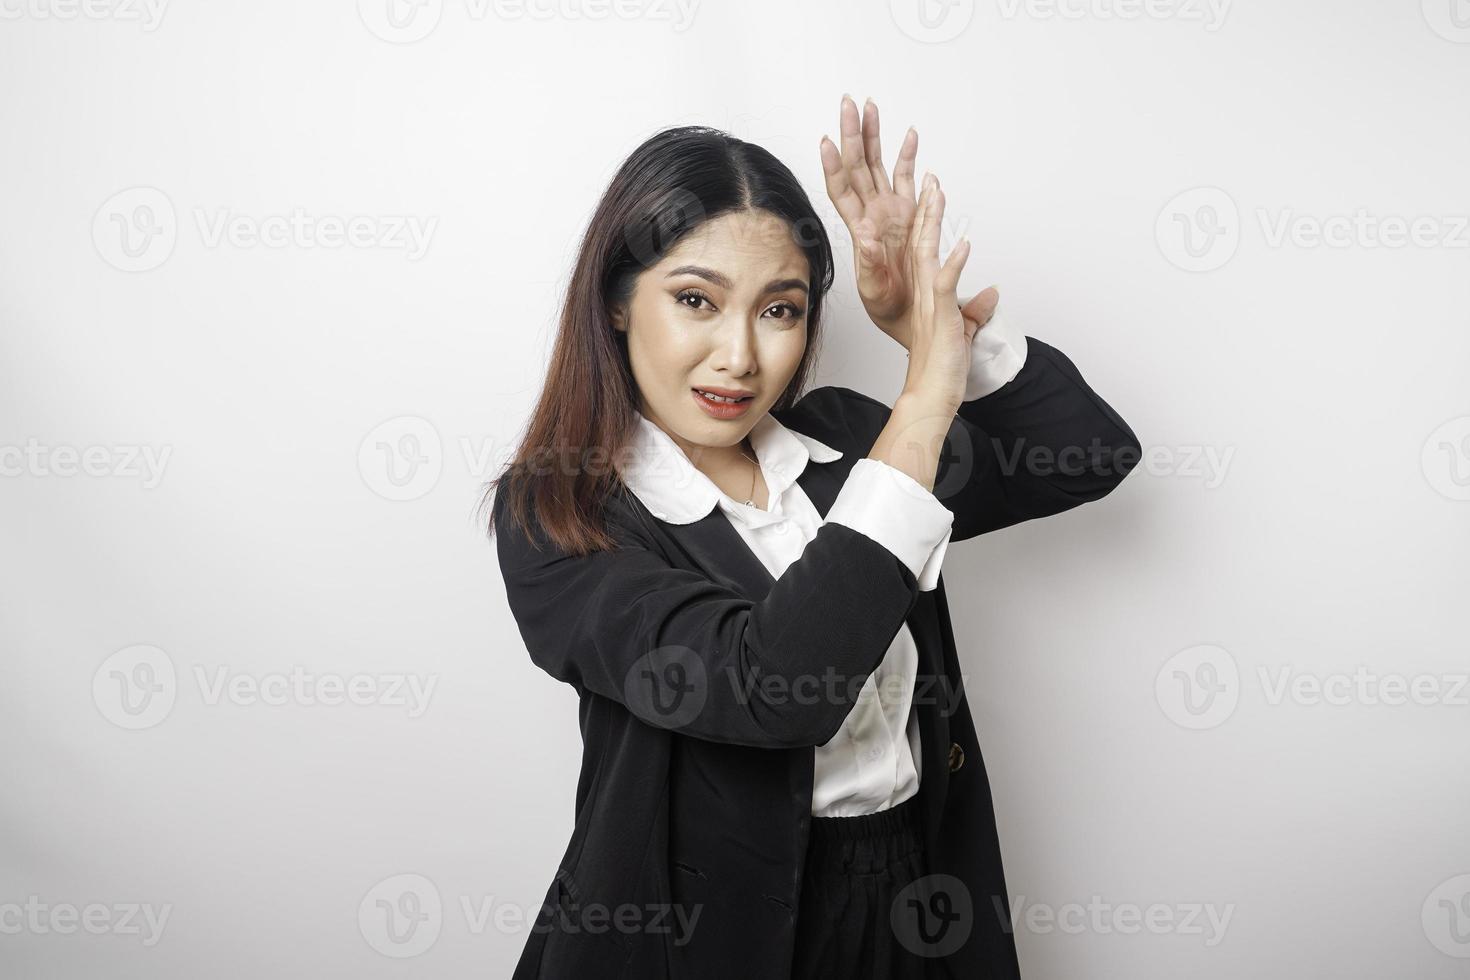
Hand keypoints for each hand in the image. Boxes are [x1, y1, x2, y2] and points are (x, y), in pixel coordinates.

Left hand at [819, 95, 919, 348]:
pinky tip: (909, 135)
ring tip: (870, 107)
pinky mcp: (910, 212)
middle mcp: (872, 212)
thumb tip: (866, 236)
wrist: (910, 316)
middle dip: (852, 133)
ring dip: (875, 135)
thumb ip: (870, 262)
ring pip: (879, 164)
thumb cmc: (888, 306)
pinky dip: (908, 155)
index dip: (833, 166)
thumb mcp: (874, 290)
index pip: (841, 190)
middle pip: (857, 165)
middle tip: (847, 103)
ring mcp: (891, 209)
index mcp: (859, 229)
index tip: (826, 141)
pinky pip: (907, 177)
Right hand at [902, 173, 976, 411]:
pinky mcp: (941, 318)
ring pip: (928, 256)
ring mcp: (932, 305)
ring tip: (937, 195)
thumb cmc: (942, 371)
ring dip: (933, 224)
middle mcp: (925, 296)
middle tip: (930, 180)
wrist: (929, 396)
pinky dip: (954, 265)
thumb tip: (992, 292)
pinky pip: (945, 286)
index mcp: (929, 297)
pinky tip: (963, 245)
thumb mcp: (964, 333)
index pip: (926, 251)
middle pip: (922, 243)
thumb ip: (976, 310)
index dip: (929, 222)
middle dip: (927, 210)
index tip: (932, 197)